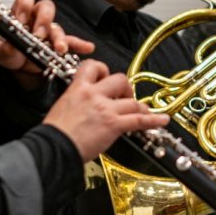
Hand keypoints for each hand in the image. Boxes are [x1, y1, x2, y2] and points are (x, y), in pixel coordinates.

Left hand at [0, 0, 93, 89]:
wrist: (17, 72)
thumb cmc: (10, 54)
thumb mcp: (2, 52)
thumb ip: (6, 48)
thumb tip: (10, 45)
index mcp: (21, 15)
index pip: (25, 1)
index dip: (24, 6)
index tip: (21, 20)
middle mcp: (36, 19)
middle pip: (45, 8)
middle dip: (44, 20)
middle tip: (39, 35)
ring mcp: (49, 32)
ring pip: (57, 28)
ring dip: (59, 38)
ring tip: (59, 49)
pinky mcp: (58, 45)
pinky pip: (72, 42)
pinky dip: (80, 44)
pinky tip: (87, 47)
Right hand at [43, 59, 168, 161]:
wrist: (53, 148)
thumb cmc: (54, 133)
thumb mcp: (62, 107)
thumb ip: (77, 101)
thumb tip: (86, 104)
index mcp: (78, 88)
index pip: (94, 66)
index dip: (103, 70)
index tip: (107, 77)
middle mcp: (93, 94)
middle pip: (120, 80)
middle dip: (126, 88)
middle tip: (125, 98)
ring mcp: (105, 109)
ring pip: (132, 101)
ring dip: (140, 106)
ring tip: (144, 111)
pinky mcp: (114, 125)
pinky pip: (139, 120)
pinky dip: (153, 120)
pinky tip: (162, 120)